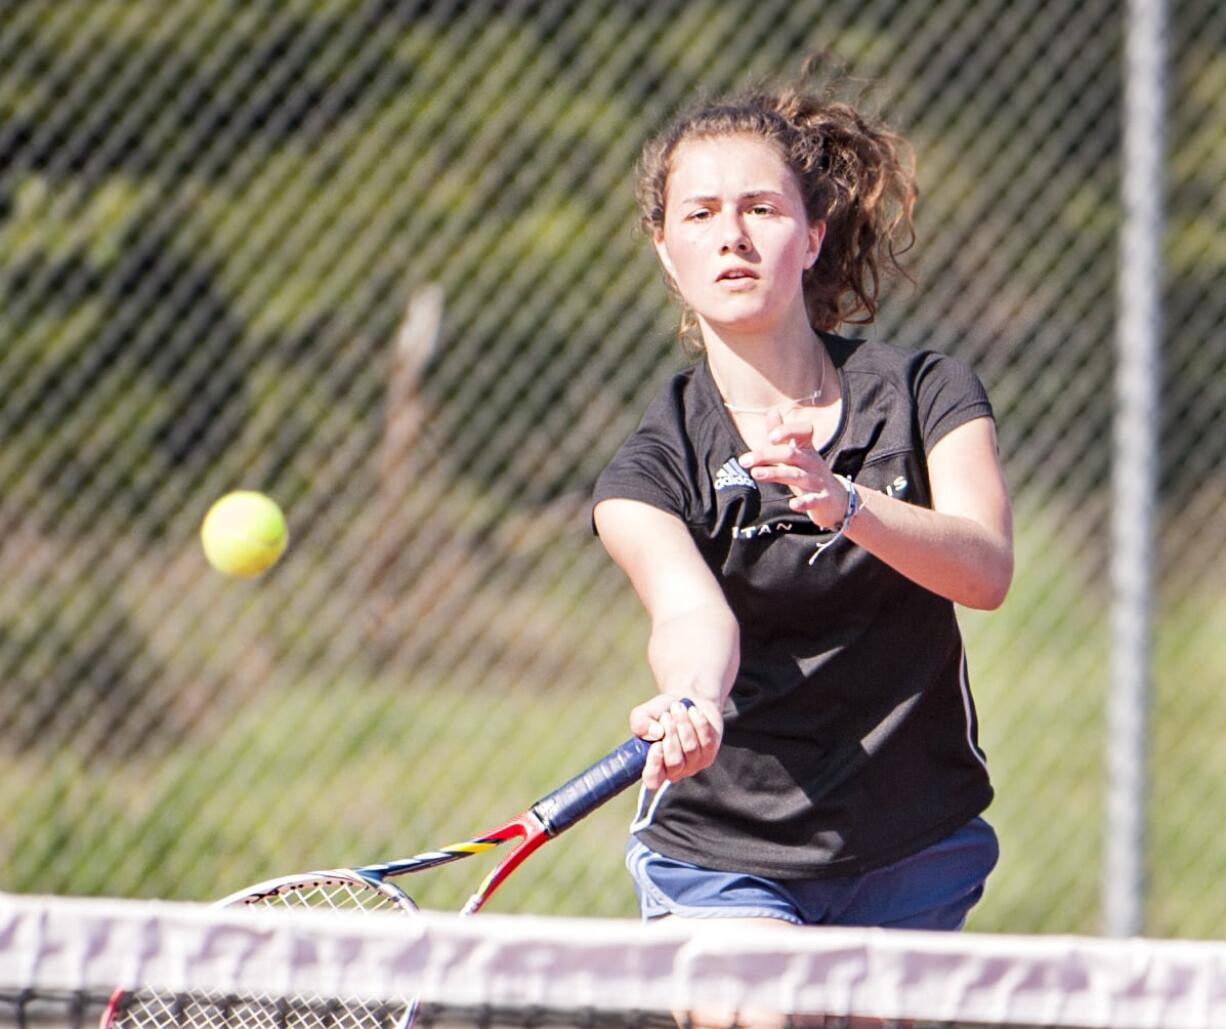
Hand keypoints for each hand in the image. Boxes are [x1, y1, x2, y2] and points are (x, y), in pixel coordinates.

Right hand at [630, 694, 722, 789]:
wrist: (687, 701)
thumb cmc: (662, 711)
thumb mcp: (644, 713)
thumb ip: (640, 723)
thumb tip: (656, 733)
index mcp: (654, 766)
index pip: (653, 780)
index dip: (654, 765)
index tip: (656, 744)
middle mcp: (674, 770)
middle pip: (674, 762)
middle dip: (670, 734)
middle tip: (666, 716)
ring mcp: (693, 764)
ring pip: (691, 750)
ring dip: (683, 724)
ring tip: (678, 708)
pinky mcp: (710, 754)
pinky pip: (706, 741)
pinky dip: (698, 722)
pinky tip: (693, 711)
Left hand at [738, 410, 848, 528]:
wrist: (836, 500)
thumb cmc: (809, 472)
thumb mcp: (797, 452)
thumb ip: (782, 435)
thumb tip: (772, 411)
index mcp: (807, 448)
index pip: (804, 431)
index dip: (788, 431)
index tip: (770, 437)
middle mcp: (812, 462)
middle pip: (791, 454)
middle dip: (767, 455)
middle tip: (744, 460)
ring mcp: (818, 481)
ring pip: (797, 475)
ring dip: (776, 473)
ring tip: (755, 473)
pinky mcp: (822, 500)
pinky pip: (813, 500)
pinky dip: (804, 502)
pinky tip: (793, 504)